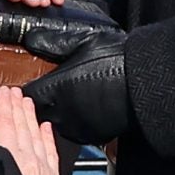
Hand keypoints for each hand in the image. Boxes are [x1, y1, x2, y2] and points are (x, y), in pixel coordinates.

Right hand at [0, 87, 62, 174]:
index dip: (4, 109)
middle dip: (17, 108)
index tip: (2, 93)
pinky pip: (51, 154)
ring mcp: (44, 174)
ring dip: (31, 118)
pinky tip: (46, 128)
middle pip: (22, 129)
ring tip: (27, 102)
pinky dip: (48, 139)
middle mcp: (29, 165)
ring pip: (36, 138)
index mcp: (11, 165)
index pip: (6, 128)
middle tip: (14, 92)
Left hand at [21, 29, 131, 145]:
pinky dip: (74, 124)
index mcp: (56, 87)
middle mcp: (62, 110)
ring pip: (57, 124)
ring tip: (65, 102)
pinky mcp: (92, 135)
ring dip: (57, 114)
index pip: (30, 93)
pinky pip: (75, 132)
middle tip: (46, 93)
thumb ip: (54, 42)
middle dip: (41, 103)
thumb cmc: (116, 59)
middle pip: (40, 111)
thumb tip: (31, 39)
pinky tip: (81, 111)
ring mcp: (77, 125)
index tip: (31, 84)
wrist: (145, 85)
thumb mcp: (84, 41)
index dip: (29, 89)